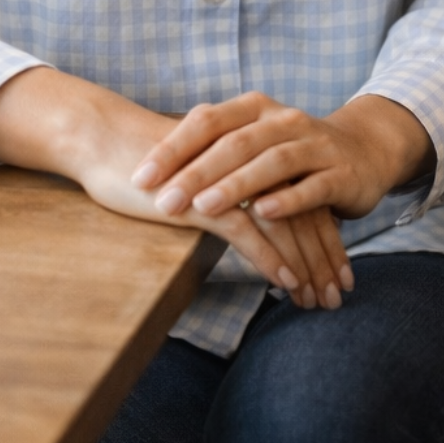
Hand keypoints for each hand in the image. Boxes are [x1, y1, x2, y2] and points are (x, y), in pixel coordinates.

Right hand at [0, 68, 349, 306]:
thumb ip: (226, 192)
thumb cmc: (147, 163)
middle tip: (337, 297)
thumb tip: (246, 221)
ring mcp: (228, 178)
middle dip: (324, 259)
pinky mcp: (203, 198)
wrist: (104, 141)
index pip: (302, 198)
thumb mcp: (197, 178)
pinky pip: (248, 231)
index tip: (339, 273)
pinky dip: (272, 258)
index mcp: (253, 154)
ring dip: (306, 265)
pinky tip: (287, 282)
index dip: (324, 238)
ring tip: (318, 301)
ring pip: (284, 224)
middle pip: (303, 213)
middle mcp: (250, 162)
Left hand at [130, 89, 434, 230]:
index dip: (172, 148)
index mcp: (254, 108)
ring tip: (205, 208)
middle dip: (196, 173)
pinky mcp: (340, 174)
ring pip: (272, 162)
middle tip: (164, 201)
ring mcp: (315, 144)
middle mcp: (283, 120)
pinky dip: (287, 199)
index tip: (140, 177)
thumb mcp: (251, 142)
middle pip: (235, 143)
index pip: (206, 121)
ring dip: (236, 185)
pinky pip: (312, 186)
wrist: (364, 151)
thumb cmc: (290, 151)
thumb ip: (210, 150)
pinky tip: (264, 214)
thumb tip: (148, 170)